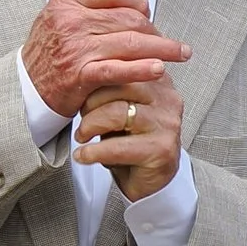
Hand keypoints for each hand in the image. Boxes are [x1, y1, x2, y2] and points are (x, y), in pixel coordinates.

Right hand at [22, 0, 190, 121]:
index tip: (148, 13)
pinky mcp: (80, 75)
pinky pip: (119, 69)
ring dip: (162, 49)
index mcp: (66, 1)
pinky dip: (142, 69)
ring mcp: (76, 48)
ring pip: (131, 42)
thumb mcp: (58, 19)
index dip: (138, 0)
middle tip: (169, 42)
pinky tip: (159, 70)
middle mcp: (71, 21)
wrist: (23, 88)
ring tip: (180, 54)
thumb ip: (88, 6)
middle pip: (129, 18)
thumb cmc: (46, 54)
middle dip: (155, 31)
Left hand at [73, 69, 182, 198]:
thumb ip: (110, 88)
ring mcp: (167, 124)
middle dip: (91, 102)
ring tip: (82, 136)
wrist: (149, 181)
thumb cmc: (132, 141)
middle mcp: (167, 99)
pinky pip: (118, 147)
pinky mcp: (162, 150)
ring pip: (116, 113)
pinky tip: (84, 155)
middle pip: (120, 84)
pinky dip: (93, 152)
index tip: (78, 89)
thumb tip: (81, 75)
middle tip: (81, 117)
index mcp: (158, 81)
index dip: (96, 76)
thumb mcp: (120, 108)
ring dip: (90, 126)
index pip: (124, 64)